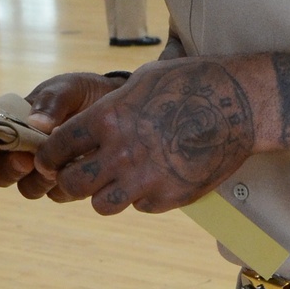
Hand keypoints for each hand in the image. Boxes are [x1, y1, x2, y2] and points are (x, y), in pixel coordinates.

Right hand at [0, 72, 120, 196]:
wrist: (121, 109)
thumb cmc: (85, 94)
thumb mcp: (69, 88)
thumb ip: (52, 101)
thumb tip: (36, 122)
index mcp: (15, 124)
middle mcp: (24, 151)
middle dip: (9, 169)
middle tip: (25, 160)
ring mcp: (44, 170)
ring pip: (28, 188)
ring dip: (39, 180)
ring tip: (59, 166)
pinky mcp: (67, 183)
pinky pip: (58, 194)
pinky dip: (66, 185)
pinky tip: (82, 168)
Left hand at [32, 57, 258, 214]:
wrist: (241, 105)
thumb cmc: (192, 82)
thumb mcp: (143, 81)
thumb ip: (112, 106)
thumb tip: (89, 122)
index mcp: (108, 120)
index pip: (57, 149)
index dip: (49, 157)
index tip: (50, 161)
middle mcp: (121, 153)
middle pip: (72, 185)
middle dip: (68, 182)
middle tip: (76, 176)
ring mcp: (146, 179)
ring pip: (102, 205)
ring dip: (104, 194)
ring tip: (116, 181)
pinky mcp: (170, 197)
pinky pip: (140, 206)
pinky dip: (141, 197)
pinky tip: (155, 178)